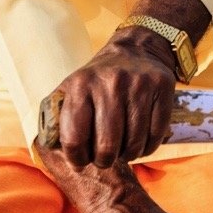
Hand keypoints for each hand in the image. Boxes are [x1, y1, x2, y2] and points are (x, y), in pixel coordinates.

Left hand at [50, 31, 177, 167]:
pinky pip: (155, 135)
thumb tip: (49, 148)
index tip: (80, 162)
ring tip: (122, 151)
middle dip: (103, 161)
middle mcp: (110, 83)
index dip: (76, 158)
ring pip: (133, 144)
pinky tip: (140, 143)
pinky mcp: (162, 88)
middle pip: (107, 146)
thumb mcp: (71, 88)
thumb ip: (56, 116)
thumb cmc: (98, 80)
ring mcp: (139, 85)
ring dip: (127, 156)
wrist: (135, 50)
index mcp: (81, 84)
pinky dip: (147, 148)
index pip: (74, 138)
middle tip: (104, 160)